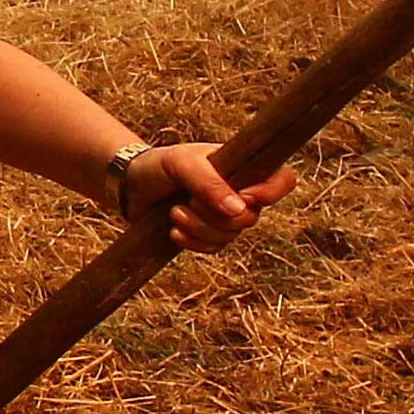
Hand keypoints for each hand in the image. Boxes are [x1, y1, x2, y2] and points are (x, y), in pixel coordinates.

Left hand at [115, 139, 287, 250]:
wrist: (130, 186)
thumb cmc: (159, 165)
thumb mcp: (182, 163)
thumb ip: (210, 182)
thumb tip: (239, 209)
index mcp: (243, 167)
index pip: (282, 180)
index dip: (270, 193)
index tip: (242, 195)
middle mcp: (240, 192)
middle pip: (252, 218)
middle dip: (217, 216)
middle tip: (189, 200)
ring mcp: (225, 216)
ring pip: (231, 237)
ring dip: (199, 229)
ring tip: (175, 213)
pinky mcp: (208, 235)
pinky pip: (214, 249)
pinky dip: (193, 242)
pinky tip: (174, 231)